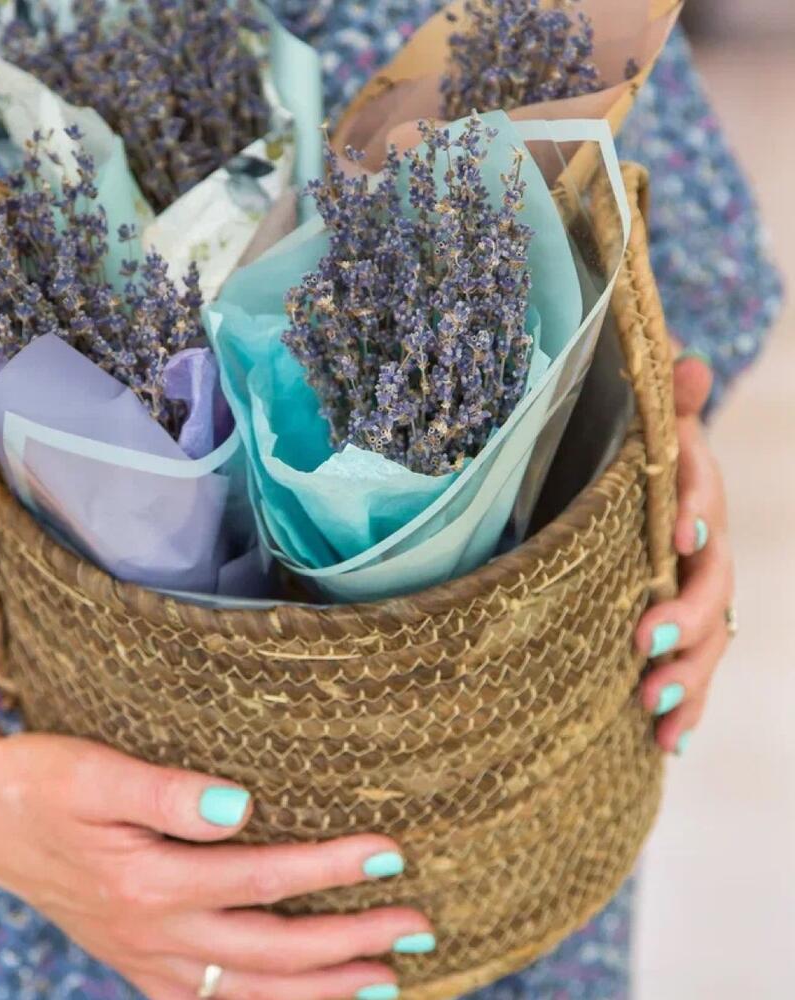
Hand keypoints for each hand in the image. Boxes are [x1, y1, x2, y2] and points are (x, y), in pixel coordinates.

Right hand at [0, 729, 431, 999]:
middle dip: (350, 943)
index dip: (331, 870)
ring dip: (319, 992)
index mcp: (148, 880)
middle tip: (419, 927)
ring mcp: (142, 954)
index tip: (392, 854)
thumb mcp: (96, 772)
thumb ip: (169, 793)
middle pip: (270, 951)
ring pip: (246, 993)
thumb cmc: (41, 779)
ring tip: (384, 985)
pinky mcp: (133, 957)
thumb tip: (243, 807)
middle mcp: (152, 931)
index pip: (263, 880)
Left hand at [636, 350, 733, 754]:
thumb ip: (669, 405)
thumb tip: (686, 364)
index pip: (702, 496)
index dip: (696, 508)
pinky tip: (667, 741)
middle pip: (712, 583)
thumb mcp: (649, 428)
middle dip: (685, 615)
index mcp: (694, 494)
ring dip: (687, 676)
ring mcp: (698, 595)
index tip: (676, 531)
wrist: (651, 498)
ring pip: (710, 638)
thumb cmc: (642, 462)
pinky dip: (685, 705)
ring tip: (655, 711)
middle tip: (644, 640)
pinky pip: (693, 669)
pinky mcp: (684, 631)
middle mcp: (705, 549)